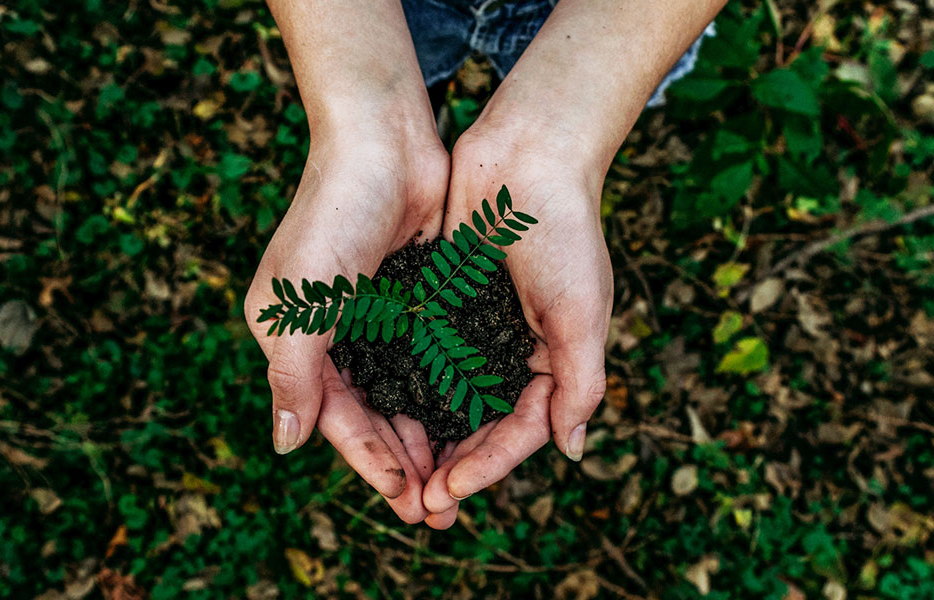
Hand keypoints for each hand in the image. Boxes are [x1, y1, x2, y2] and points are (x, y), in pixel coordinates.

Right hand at [244, 124, 448, 522]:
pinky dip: (447, 392)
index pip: (335, 416)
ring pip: (405, 393)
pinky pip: (431, 358)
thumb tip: (285, 445)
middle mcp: (334, 334)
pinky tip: (472, 421)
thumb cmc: (332, 215)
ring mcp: (376, 317)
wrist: (384, 141)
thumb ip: (293, 375)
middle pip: (372, 414)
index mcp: (295, 339)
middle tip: (439, 508)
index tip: (405, 498)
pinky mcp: (414, 299)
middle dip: (403, 461)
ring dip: (429, 435)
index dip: (369, 460)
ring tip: (458, 479)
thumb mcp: (301, 302)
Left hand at [421, 124, 613, 527]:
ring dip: (424, 437)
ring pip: (445, 398)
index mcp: (552, 360)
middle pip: (479, 425)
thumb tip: (572, 451)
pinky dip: (405, 385)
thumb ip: (580, 382)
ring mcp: (474, 328)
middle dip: (452, 466)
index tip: (450, 491)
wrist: (528, 155)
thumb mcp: (582, 312)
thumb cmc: (564, 232)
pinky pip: (421, 354)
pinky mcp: (442, 301)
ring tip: (396, 475)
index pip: (519, 430)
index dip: (487, 466)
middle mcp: (511, 351)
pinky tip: (379, 412)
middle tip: (419, 505)